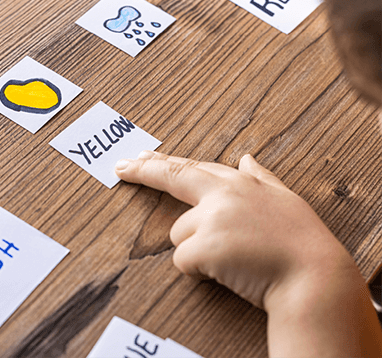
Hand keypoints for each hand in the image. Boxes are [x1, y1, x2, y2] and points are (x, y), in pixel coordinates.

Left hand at [116, 151, 381, 356]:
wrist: (314, 277)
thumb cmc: (302, 242)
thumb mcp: (286, 199)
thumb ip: (262, 177)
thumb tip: (246, 158)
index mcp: (239, 183)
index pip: (191, 167)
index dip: (163, 162)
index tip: (139, 157)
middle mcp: (221, 194)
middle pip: (173, 178)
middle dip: (143, 170)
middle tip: (121, 168)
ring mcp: (211, 218)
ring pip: (179, 235)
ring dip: (196, 248)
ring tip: (233, 258)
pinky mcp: (203, 246)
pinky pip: (184, 261)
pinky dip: (198, 270)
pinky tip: (227, 272)